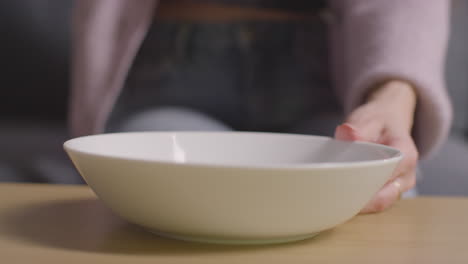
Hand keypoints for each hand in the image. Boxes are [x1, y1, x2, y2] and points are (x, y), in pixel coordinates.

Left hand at [335, 80, 418, 212]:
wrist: (390, 122)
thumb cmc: (380, 122)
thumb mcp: (370, 118)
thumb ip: (359, 128)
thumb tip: (348, 135)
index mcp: (406, 156)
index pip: (385, 178)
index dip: (363, 185)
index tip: (340, 184)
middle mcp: (407, 176)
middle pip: (382, 198)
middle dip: (357, 200)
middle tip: (330, 195)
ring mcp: (399, 187)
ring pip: (378, 204)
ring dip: (357, 202)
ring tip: (333, 196)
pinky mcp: (389, 192)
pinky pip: (374, 203)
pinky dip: (358, 201)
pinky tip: (340, 196)